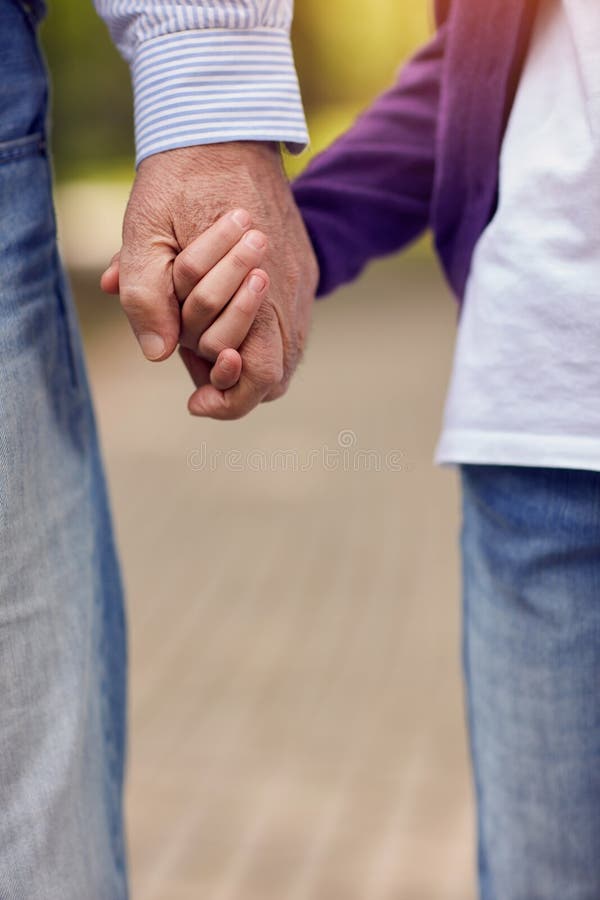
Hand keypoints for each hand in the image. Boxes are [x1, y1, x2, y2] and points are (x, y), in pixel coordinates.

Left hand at [115, 141, 317, 418]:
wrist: (225, 123)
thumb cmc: (179, 177)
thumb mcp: (144, 232)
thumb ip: (145, 295)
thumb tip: (157, 354)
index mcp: (256, 287)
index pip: (259, 377)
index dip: (227, 400)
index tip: (193, 402)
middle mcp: (289, 292)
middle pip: (277, 374)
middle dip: (234, 383)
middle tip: (197, 372)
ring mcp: (301, 280)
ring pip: (286, 351)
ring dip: (247, 357)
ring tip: (209, 345)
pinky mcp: (304, 267)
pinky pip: (290, 321)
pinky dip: (259, 332)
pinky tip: (230, 313)